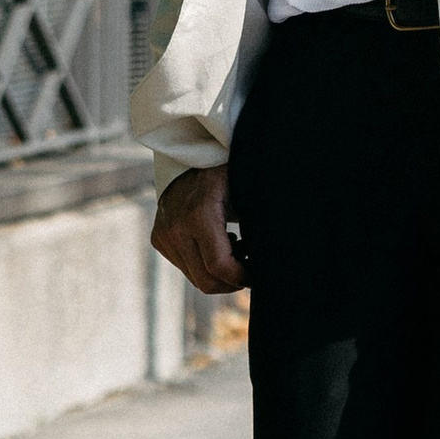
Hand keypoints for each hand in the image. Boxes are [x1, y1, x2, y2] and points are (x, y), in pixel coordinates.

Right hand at [152, 162, 246, 296]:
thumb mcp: (247, 190)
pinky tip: (217, 243)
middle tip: (249, 266)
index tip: (256, 273)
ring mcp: (164, 234)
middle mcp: (176, 227)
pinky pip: (185, 266)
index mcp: (200, 213)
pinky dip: (204, 263)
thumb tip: (281, 250)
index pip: (219, 266)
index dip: (241, 277)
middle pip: (206, 280)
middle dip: (232, 281)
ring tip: (236, 248)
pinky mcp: (159, 239)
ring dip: (218, 272)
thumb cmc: (229, 172)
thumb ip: (259, 220)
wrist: (192, 156)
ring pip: (195, 278)